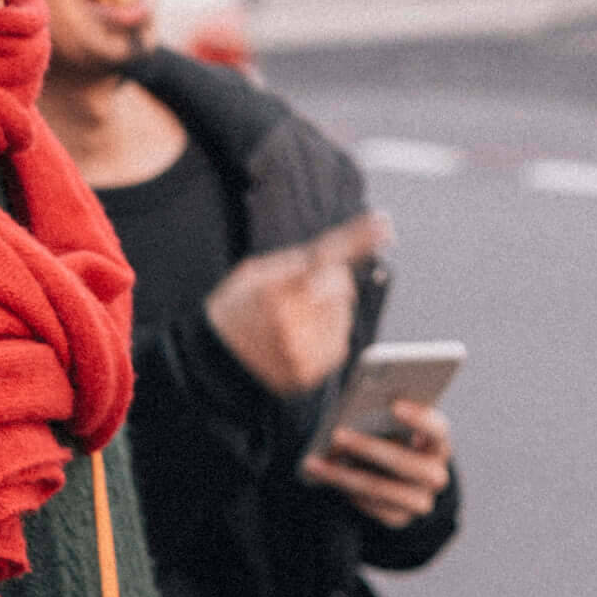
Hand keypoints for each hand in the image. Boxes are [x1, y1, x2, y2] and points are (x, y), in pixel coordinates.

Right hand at [204, 212, 392, 395]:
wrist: (214, 363)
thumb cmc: (236, 310)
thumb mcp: (253, 273)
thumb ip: (294, 262)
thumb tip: (337, 254)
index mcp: (274, 289)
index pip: (324, 257)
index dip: (356, 239)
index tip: (383, 223)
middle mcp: (291, 321)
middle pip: (343, 285)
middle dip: (332, 280)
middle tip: (305, 288)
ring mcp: (302, 350)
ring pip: (345, 314)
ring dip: (330, 310)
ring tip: (296, 318)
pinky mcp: (310, 372)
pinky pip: (341, 342)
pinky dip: (329, 334)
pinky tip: (301, 337)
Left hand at [300, 401, 453, 528]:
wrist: (393, 472)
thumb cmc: (388, 433)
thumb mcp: (390, 423)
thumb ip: (380, 415)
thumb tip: (354, 413)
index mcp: (438, 442)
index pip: (436, 429)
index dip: (418, 418)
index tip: (393, 404)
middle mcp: (436, 474)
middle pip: (406, 464)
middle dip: (369, 448)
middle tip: (336, 434)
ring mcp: (420, 500)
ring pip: (382, 490)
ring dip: (344, 476)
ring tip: (314, 462)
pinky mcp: (399, 519)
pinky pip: (371, 507)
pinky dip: (345, 491)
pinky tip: (323, 476)